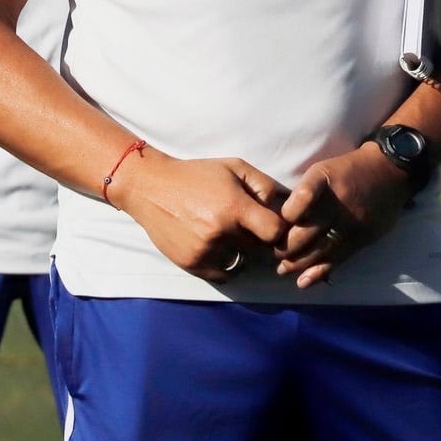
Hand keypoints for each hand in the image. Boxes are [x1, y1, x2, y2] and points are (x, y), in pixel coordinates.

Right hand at [108, 149, 287, 281]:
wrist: (150, 188)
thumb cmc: (197, 175)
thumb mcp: (234, 167)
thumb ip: (264, 185)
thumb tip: (289, 204)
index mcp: (233, 207)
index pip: (275, 233)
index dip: (279, 229)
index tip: (273, 224)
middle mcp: (220, 233)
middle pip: (259, 248)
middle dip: (259, 238)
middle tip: (249, 226)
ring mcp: (204, 251)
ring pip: (242, 261)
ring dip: (241, 250)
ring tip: (228, 232)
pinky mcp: (191, 264)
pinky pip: (223, 274)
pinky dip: (225, 262)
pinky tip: (216, 244)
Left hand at [275, 142, 415, 288]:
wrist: (390, 172)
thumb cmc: (348, 170)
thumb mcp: (323, 169)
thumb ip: (304, 193)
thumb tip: (281, 220)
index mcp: (323, 179)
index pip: (301, 199)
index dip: (286, 215)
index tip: (277, 223)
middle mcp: (337, 203)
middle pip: (305, 233)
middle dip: (284, 247)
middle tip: (274, 251)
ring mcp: (350, 224)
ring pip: (319, 251)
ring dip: (297, 263)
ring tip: (283, 268)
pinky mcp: (362, 238)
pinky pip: (337, 259)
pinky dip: (318, 273)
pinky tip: (303, 282)